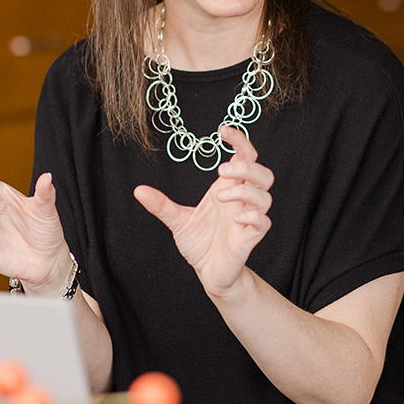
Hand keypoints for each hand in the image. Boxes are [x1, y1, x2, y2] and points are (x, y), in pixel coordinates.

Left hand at [134, 125, 274, 298]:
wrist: (207, 272)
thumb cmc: (199, 243)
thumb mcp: (177, 220)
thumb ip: (161, 205)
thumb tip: (138, 190)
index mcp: (228, 188)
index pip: (245, 157)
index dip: (240, 141)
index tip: (224, 131)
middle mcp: (242, 201)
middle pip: (263, 173)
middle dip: (246, 167)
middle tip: (222, 172)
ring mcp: (249, 218)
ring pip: (265, 196)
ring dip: (245, 191)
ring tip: (219, 196)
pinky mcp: (251, 237)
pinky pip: (263, 222)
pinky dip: (252, 216)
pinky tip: (235, 218)